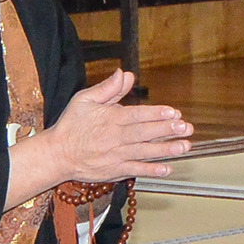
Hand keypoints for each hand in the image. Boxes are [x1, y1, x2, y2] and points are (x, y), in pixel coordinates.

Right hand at [7, 69, 191, 206]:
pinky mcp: (114, 170)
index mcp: (110, 119)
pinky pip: (135, 170)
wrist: (57, 154)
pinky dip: (151, 170)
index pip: (138, 115)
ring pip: (144, 152)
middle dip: (167, 130)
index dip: (157, 113)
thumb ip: (108, 88)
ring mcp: (116, 155)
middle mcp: (115, 137)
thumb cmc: (72, 124)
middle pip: (145, 133)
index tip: (174, 112)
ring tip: (184, 147)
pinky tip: (167, 169)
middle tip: (186, 128)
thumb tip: (126, 74)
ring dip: (166, 150)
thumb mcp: (85, 99)